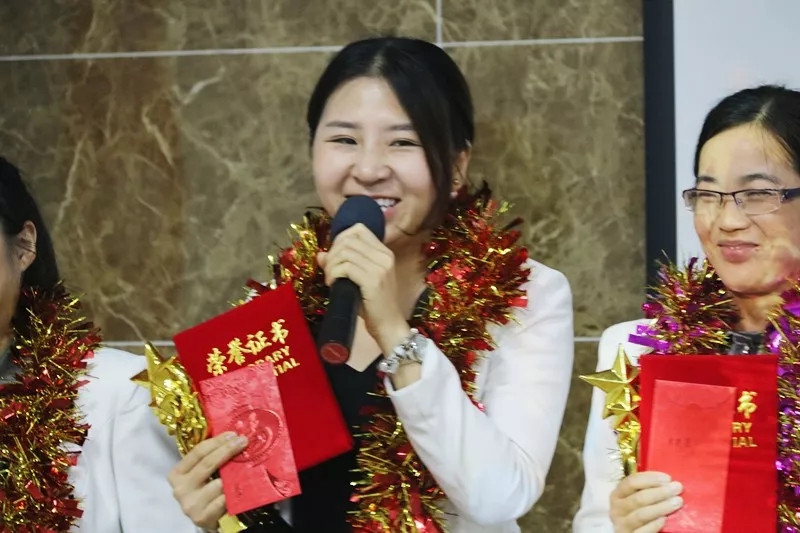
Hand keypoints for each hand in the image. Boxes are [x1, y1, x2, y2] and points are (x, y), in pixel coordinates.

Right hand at [168, 432, 248, 528]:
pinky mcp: (202, 518)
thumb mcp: (202, 473)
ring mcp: (190, 505)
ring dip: (233, 476)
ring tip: (242, 471)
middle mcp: (180, 489)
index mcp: (177, 473)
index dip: (217, 441)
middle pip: (207, 464)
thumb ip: (210, 457)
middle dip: (227, 450)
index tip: (233, 434)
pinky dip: (233, 494)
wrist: (208, 518)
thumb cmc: (206, 490)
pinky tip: (238, 490)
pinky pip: (224, 500)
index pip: (198, 452)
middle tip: (243, 441)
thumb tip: (231, 436)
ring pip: (218, 483)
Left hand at [317, 223, 408, 351]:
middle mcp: (384, 256)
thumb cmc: (374, 305)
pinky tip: (332, 284)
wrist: (389, 326)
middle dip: (332, 254)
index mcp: (384, 252)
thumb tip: (320, 254)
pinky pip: (345, 267)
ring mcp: (380, 267)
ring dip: (331, 265)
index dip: (340, 239)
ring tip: (330, 280)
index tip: (334, 256)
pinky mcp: (373, 280)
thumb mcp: (358, 280)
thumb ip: (343, 264)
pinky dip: (333, 274)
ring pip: (344, 252)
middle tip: (329, 271)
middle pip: (348, 240)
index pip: (358, 230)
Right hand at [610, 471, 682, 532]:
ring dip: (661, 507)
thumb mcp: (639, 498)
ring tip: (677, 502)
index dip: (650, 479)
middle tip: (677, 488)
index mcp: (617, 494)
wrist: (637, 530)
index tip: (668, 478)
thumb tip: (668, 481)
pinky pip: (643, 531)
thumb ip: (648, 489)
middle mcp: (617, 509)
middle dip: (660, 492)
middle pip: (638, 498)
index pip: (631, 482)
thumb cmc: (640, 510)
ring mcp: (622, 524)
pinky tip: (665, 519)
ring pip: (642, 514)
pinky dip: (654, 524)